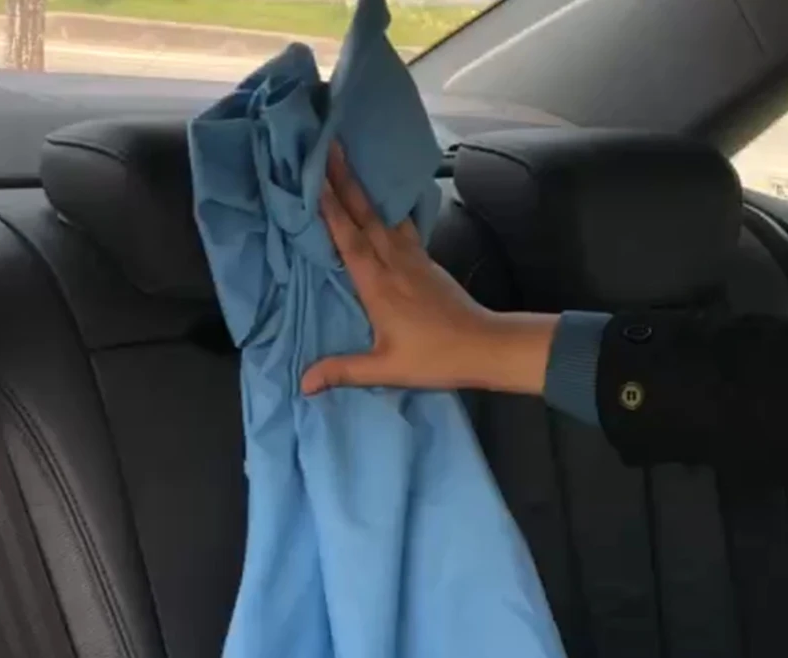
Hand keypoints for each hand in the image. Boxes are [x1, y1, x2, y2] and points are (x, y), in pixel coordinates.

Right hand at [301, 144, 556, 396]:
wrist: (484, 346)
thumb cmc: (435, 358)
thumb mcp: (386, 369)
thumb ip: (343, 371)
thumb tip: (303, 384)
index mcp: (379, 285)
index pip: (348, 239)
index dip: (330, 207)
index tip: (314, 173)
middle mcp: (395, 263)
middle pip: (365, 215)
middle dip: (345, 179)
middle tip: (330, 143)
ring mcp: (414, 259)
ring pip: (383, 217)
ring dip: (364, 188)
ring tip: (350, 161)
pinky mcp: (427, 262)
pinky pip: (402, 227)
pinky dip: (387, 210)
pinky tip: (384, 202)